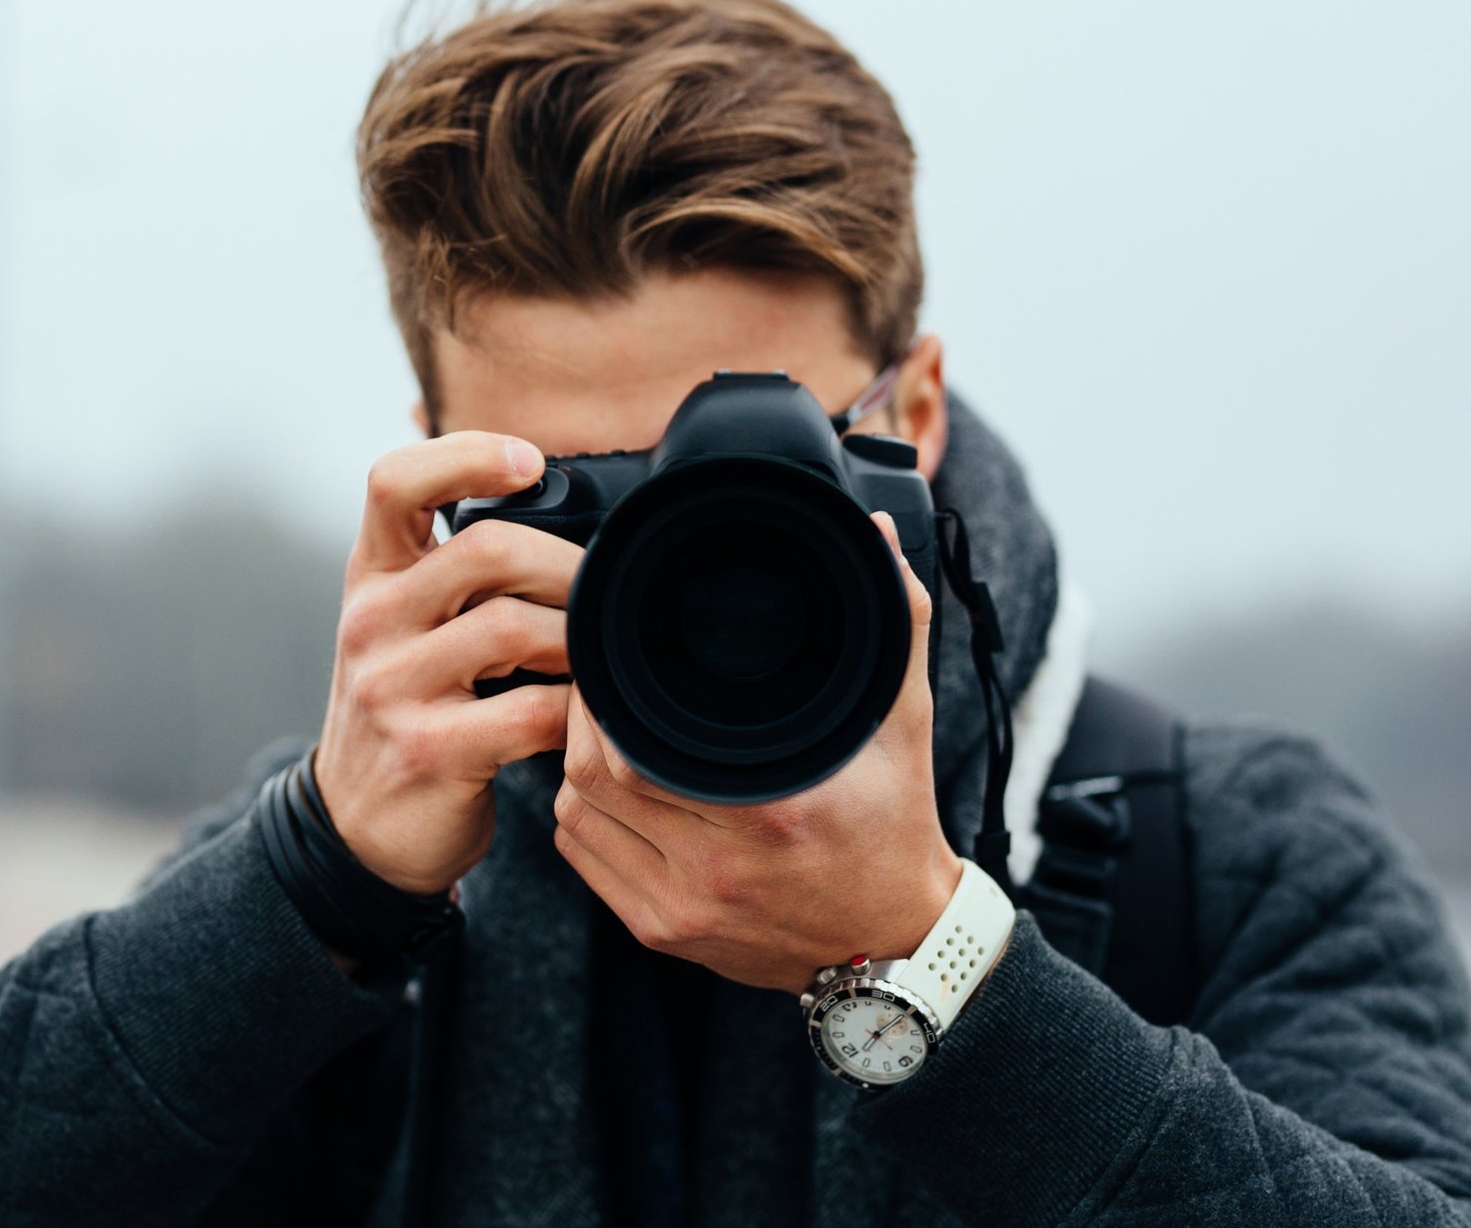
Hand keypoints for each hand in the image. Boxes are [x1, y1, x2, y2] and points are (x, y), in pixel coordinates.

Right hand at [315, 432, 583, 894]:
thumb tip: (548, 500)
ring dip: (580, 639)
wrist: (356, 828)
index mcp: (372, 577)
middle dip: (568, 566)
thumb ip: (453, 569)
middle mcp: (372, 621)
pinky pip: (530, 712)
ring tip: (602, 657)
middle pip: (487, 548)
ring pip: (513, 627)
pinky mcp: (428, 751)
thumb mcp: (405, 625)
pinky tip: (588, 717)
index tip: (530, 463)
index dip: (465, 454)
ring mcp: (393, 688)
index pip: (394, 481)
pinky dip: (577, 711)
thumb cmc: (407, 708)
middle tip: (605, 596)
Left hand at [551, 511, 962, 991]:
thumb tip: (874, 532)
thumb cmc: (894, 825)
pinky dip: (581, 816)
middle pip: (589, 777)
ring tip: (604, 730)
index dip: (603, 700)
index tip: (610, 661)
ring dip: (576, 767)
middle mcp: (717, 869)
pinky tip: (608, 787)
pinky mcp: (660, 931)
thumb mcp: (901, 721)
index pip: (631, 750)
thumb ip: (894, 619)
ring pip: (574, 817)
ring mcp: (681, 907)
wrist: (895, 943)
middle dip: (580, 722)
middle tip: (598, 686)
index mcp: (769, 814)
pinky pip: (582, 859)